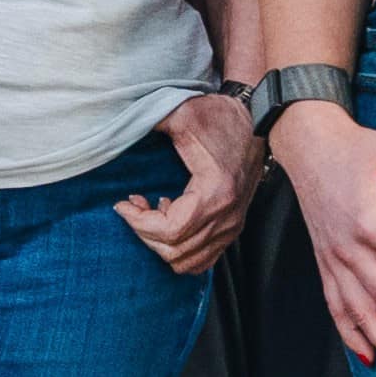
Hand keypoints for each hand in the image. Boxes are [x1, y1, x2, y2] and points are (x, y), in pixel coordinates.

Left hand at [117, 89, 258, 272]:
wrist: (256, 120)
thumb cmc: (221, 117)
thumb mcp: (182, 115)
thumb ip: (149, 118)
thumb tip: (119, 123)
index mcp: (215, 192)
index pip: (170, 231)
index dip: (138, 222)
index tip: (122, 204)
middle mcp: (227, 216)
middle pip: (175, 250)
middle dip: (144, 231)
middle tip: (133, 207)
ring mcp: (232, 225)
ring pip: (187, 261)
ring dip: (161, 242)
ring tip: (152, 214)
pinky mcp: (233, 227)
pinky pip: (203, 259)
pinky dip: (180, 249)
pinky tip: (172, 220)